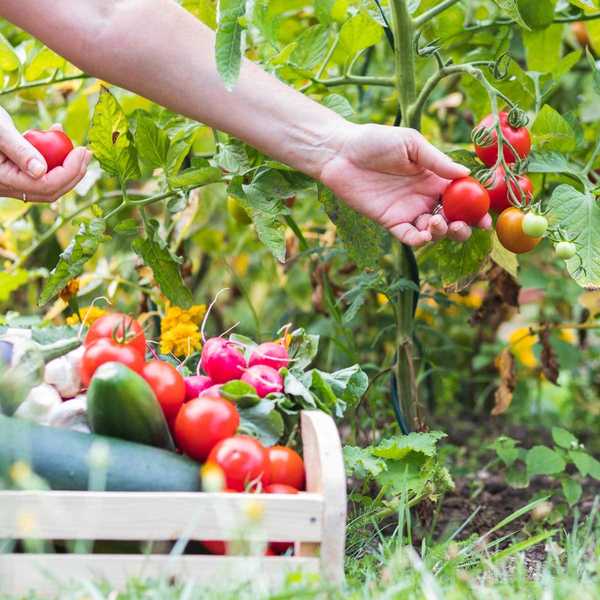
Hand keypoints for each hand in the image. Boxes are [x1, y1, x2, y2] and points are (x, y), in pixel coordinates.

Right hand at [0, 107, 90, 202]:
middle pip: (50, 190)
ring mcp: (12, 184)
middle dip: (73, 172)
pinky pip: (40, 174)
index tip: (83, 151)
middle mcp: (8, 188)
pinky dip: (52, 159)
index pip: (46, 185)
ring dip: (65, 165)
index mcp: (3, 180)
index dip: (70, 171)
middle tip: (87, 152)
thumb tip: (41, 172)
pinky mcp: (15, 175)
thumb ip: (20, 150)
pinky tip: (54, 134)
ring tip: (70, 140)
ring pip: (47, 183)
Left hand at [320, 123, 491, 245]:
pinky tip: (425, 234)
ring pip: (433, 232)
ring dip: (442, 233)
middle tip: (464, 226)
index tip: (486, 217)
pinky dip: (420, 240)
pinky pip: (409, 237)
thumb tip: (465, 173)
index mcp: (435, 178)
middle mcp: (425, 197)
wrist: (341, 152)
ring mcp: (408, 211)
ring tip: (437, 222)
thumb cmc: (376, 141)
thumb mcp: (411, 144)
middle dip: (463, 227)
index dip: (476, 209)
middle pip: (452, 219)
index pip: (462, 197)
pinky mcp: (390, 222)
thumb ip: (437, 161)